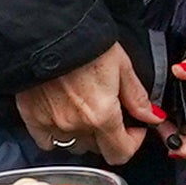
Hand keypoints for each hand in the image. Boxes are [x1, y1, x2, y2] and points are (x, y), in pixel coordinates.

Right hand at [12, 45, 160, 161]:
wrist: (45, 30)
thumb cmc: (85, 43)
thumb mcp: (121, 66)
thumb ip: (137, 98)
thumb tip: (153, 118)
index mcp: (101, 115)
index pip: (120, 153)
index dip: (132, 143)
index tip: (134, 128)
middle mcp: (76, 125)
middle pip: (98, 149)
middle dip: (108, 135)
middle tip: (108, 112)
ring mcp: (52, 124)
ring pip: (74, 145)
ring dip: (83, 135)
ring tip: (83, 111)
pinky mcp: (32, 118)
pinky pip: (47, 142)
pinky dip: (56, 135)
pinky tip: (62, 116)